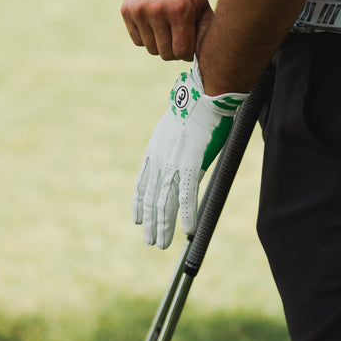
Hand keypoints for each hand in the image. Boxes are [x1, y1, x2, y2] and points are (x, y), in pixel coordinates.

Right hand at [121, 0, 212, 60]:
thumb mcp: (203, 8)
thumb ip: (205, 33)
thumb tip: (202, 59)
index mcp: (180, 11)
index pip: (181, 51)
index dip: (186, 54)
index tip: (188, 47)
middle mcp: (157, 10)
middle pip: (165, 53)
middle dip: (173, 51)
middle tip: (177, 40)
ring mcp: (139, 10)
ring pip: (151, 49)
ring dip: (160, 45)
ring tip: (166, 30)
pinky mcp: (126, 10)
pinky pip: (138, 41)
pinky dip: (146, 38)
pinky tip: (153, 24)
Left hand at [133, 56, 248, 248]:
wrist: (204, 96)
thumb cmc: (196, 108)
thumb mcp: (176, 129)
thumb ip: (176, 147)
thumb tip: (183, 156)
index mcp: (154, 150)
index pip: (141, 183)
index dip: (138, 204)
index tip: (136, 220)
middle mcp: (159, 160)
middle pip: (151, 198)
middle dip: (150, 223)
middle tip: (150, 241)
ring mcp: (174, 164)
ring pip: (164, 202)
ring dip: (162, 226)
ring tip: (161, 244)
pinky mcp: (192, 165)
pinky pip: (186, 196)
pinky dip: (186, 215)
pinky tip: (187, 230)